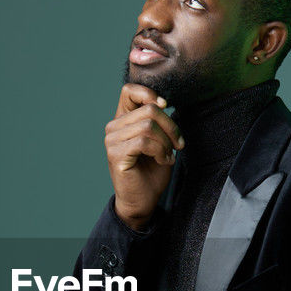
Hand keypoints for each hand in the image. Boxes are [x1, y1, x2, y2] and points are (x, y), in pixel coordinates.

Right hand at [103, 83, 183, 230]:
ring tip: (168, 155)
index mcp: (122, 120)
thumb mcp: (159, 140)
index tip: (166, 106)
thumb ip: (157, 121)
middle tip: (178, 144)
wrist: (142, 200)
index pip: (128, 90)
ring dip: (166, 142)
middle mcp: (113, 128)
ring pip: (148, 125)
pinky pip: (144, 142)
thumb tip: (163, 103)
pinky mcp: (116, 154)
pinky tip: (163, 160)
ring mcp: (112, 141)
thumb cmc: (151, 171)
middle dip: (170, 127)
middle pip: (149, 110)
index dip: (149, 94)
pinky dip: (160, 151)